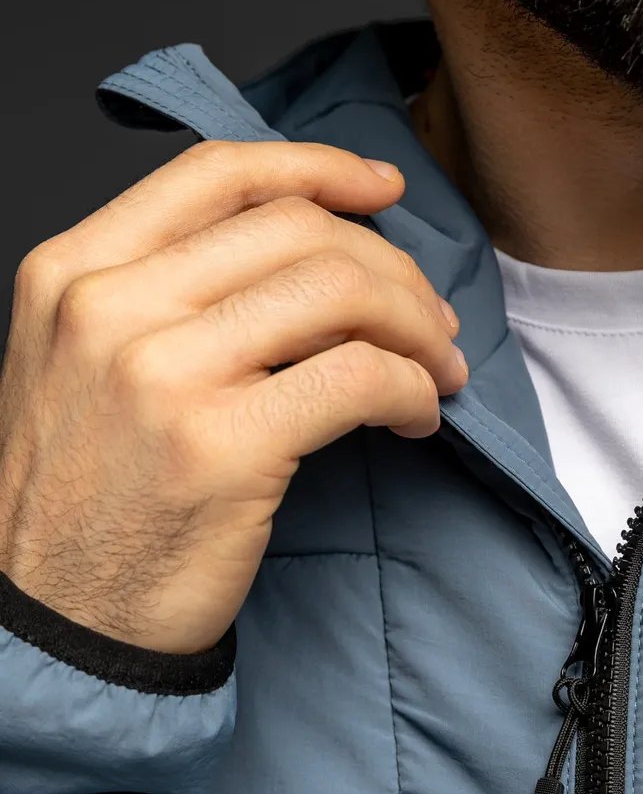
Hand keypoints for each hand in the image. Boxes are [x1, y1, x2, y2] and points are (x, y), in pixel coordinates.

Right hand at [0, 141, 466, 654]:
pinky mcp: (220, 447)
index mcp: (73, 270)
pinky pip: (359, 378)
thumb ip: (164, 294)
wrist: (54, 624)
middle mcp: (108, 307)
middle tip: (431, 322)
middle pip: (298, 230)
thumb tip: (308, 251)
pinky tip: (415, 419)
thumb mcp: (84, 366)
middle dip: (392, 269)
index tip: (381, 190)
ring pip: (340, 291)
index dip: (318, 168)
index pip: (217, 174)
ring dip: (416, 328)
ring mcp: (161, 374)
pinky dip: (411, 391)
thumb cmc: (86, 501)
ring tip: (436, 371)